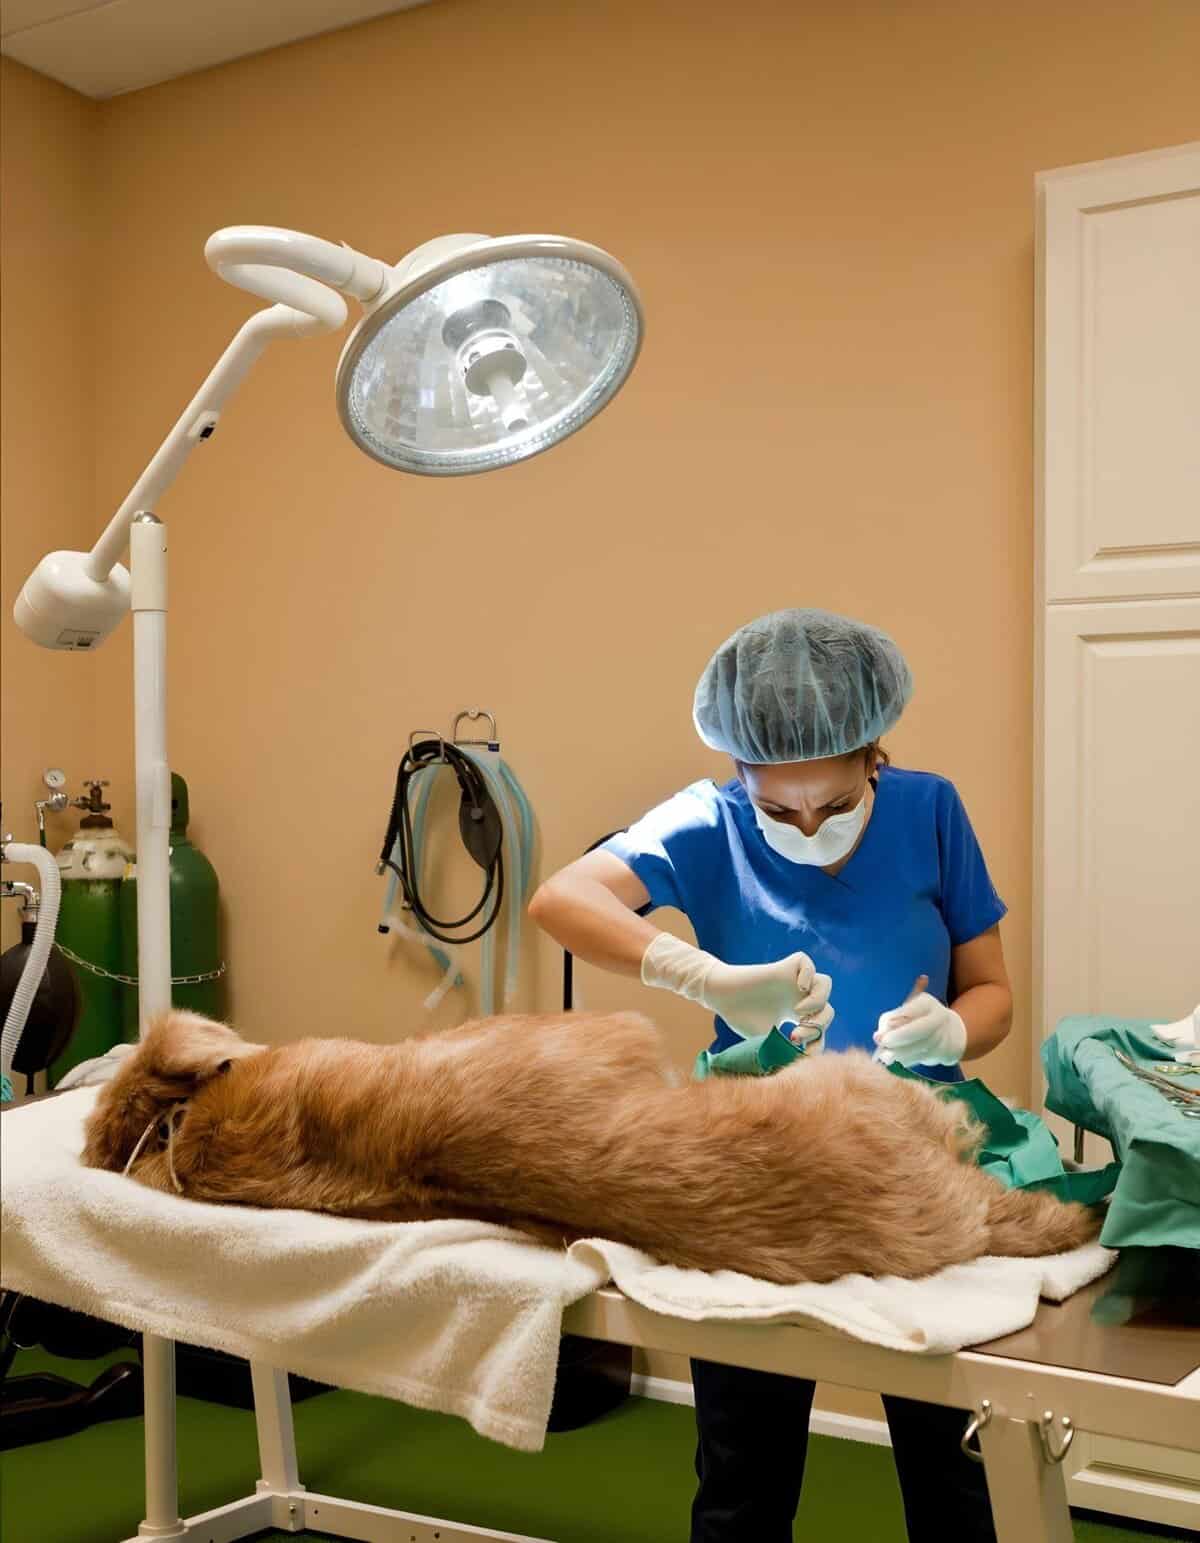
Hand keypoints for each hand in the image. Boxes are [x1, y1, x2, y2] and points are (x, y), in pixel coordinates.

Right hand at [704, 955, 833, 1040]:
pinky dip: (808, 974)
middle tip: (795, 1036)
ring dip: (818, 1002)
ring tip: (799, 1012)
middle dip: (817, 1027)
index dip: (817, 1043)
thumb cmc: (739, 1017)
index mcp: (795, 1014)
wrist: (720, 997)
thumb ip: (783, 1050)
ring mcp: (792, 981)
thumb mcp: (764, 1040)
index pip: (821, 1029)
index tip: (801, 1052)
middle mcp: (798, 997)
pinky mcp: (783, 967)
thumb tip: (799, 1068)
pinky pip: (806, 962)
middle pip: (828, 1009)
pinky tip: (798, 988)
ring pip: (825, 984)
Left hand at [874, 993, 966, 1066]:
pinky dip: (907, 1060)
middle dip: (899, 1038)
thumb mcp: (907, 1013)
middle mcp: (938, 1017)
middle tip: (883, 1044)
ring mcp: (944, 1035)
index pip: (910, 1010)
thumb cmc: (920, 1019)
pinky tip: (898, 1060)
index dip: (894, 1021)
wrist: (952, 1032)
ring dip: (900, 1053)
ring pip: (920, 1046)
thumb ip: (890, 1022)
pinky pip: (922, 1057)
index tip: (880, 1033)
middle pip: (920, 1029)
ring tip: (886, 1057)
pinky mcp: (944, 1052)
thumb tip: (877, 1037)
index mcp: (927, 1003)